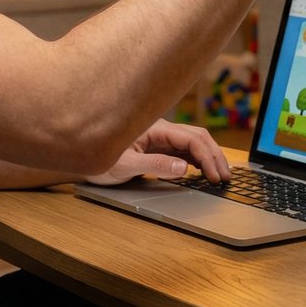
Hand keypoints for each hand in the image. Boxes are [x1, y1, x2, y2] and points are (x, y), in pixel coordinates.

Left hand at [83, 118, 231, 185]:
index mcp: (155, 129)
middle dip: (214, 156)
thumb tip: (182, 167)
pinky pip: (183, 149)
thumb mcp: (124, 164)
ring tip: (219, 175)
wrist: (80, 154)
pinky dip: (198, 160)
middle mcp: (160, 130)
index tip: (215, 176)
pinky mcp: (158, 146)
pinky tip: (203, 171)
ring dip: (208, 157)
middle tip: (225, 177)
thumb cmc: (98, 159)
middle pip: (198, 137)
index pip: (191, 139)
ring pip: (193, 143)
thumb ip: (154, 164)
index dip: (207, 157)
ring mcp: (160, 137)